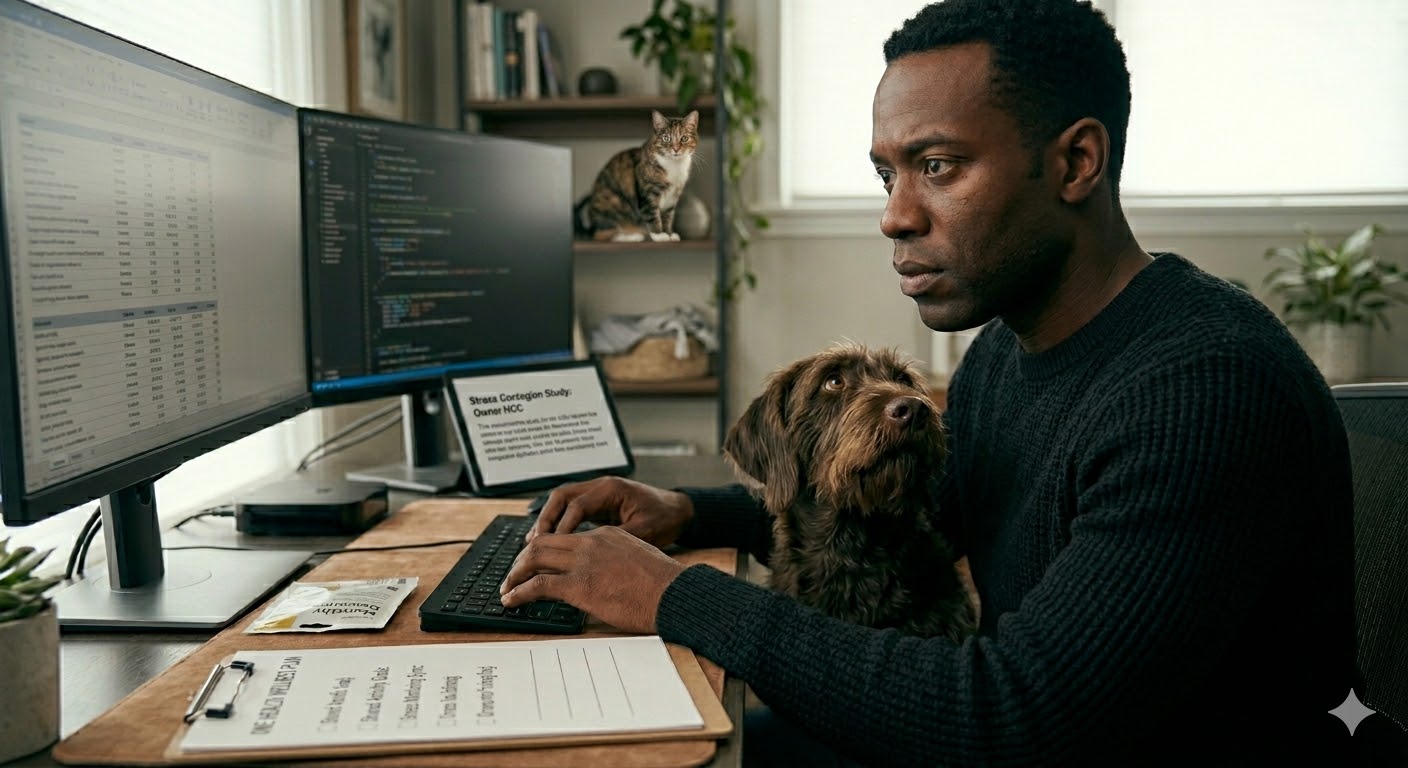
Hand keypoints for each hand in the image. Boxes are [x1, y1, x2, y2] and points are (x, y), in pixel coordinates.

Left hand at [500, 526, 686, 633]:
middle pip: (543, 542)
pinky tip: (511, 601)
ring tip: (506, 588)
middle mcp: (591, 543)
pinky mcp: (579, 585)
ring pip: (534, 558)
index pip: (566, 537)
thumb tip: (606, 578)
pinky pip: (537, 585)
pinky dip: (519, 592)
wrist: (674, 594)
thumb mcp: (638, 561)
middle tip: (513, 573)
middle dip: (522, 558)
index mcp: (606, 535)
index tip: (536, 563)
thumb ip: (617, 562)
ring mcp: (583, 563)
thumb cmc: (664, 585)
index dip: (545, 550)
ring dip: (515, 573)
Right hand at [527, 476, 693, 548]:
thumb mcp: (645, 531)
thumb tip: (590, 556)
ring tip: (533, 544)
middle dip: (545, 520)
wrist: (681, 511)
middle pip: (561, 497)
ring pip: (562, 502)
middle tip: (533, 545)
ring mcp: (598, 493)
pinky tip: (551, 542)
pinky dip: (559, 524)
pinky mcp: (598, 503)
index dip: (561, 526)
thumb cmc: (666, 519)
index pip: (577, 505)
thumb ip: (617, 540)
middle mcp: (601, 486)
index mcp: (612, 489)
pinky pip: (571, 510)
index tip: (550, 547)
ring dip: (548, 521)